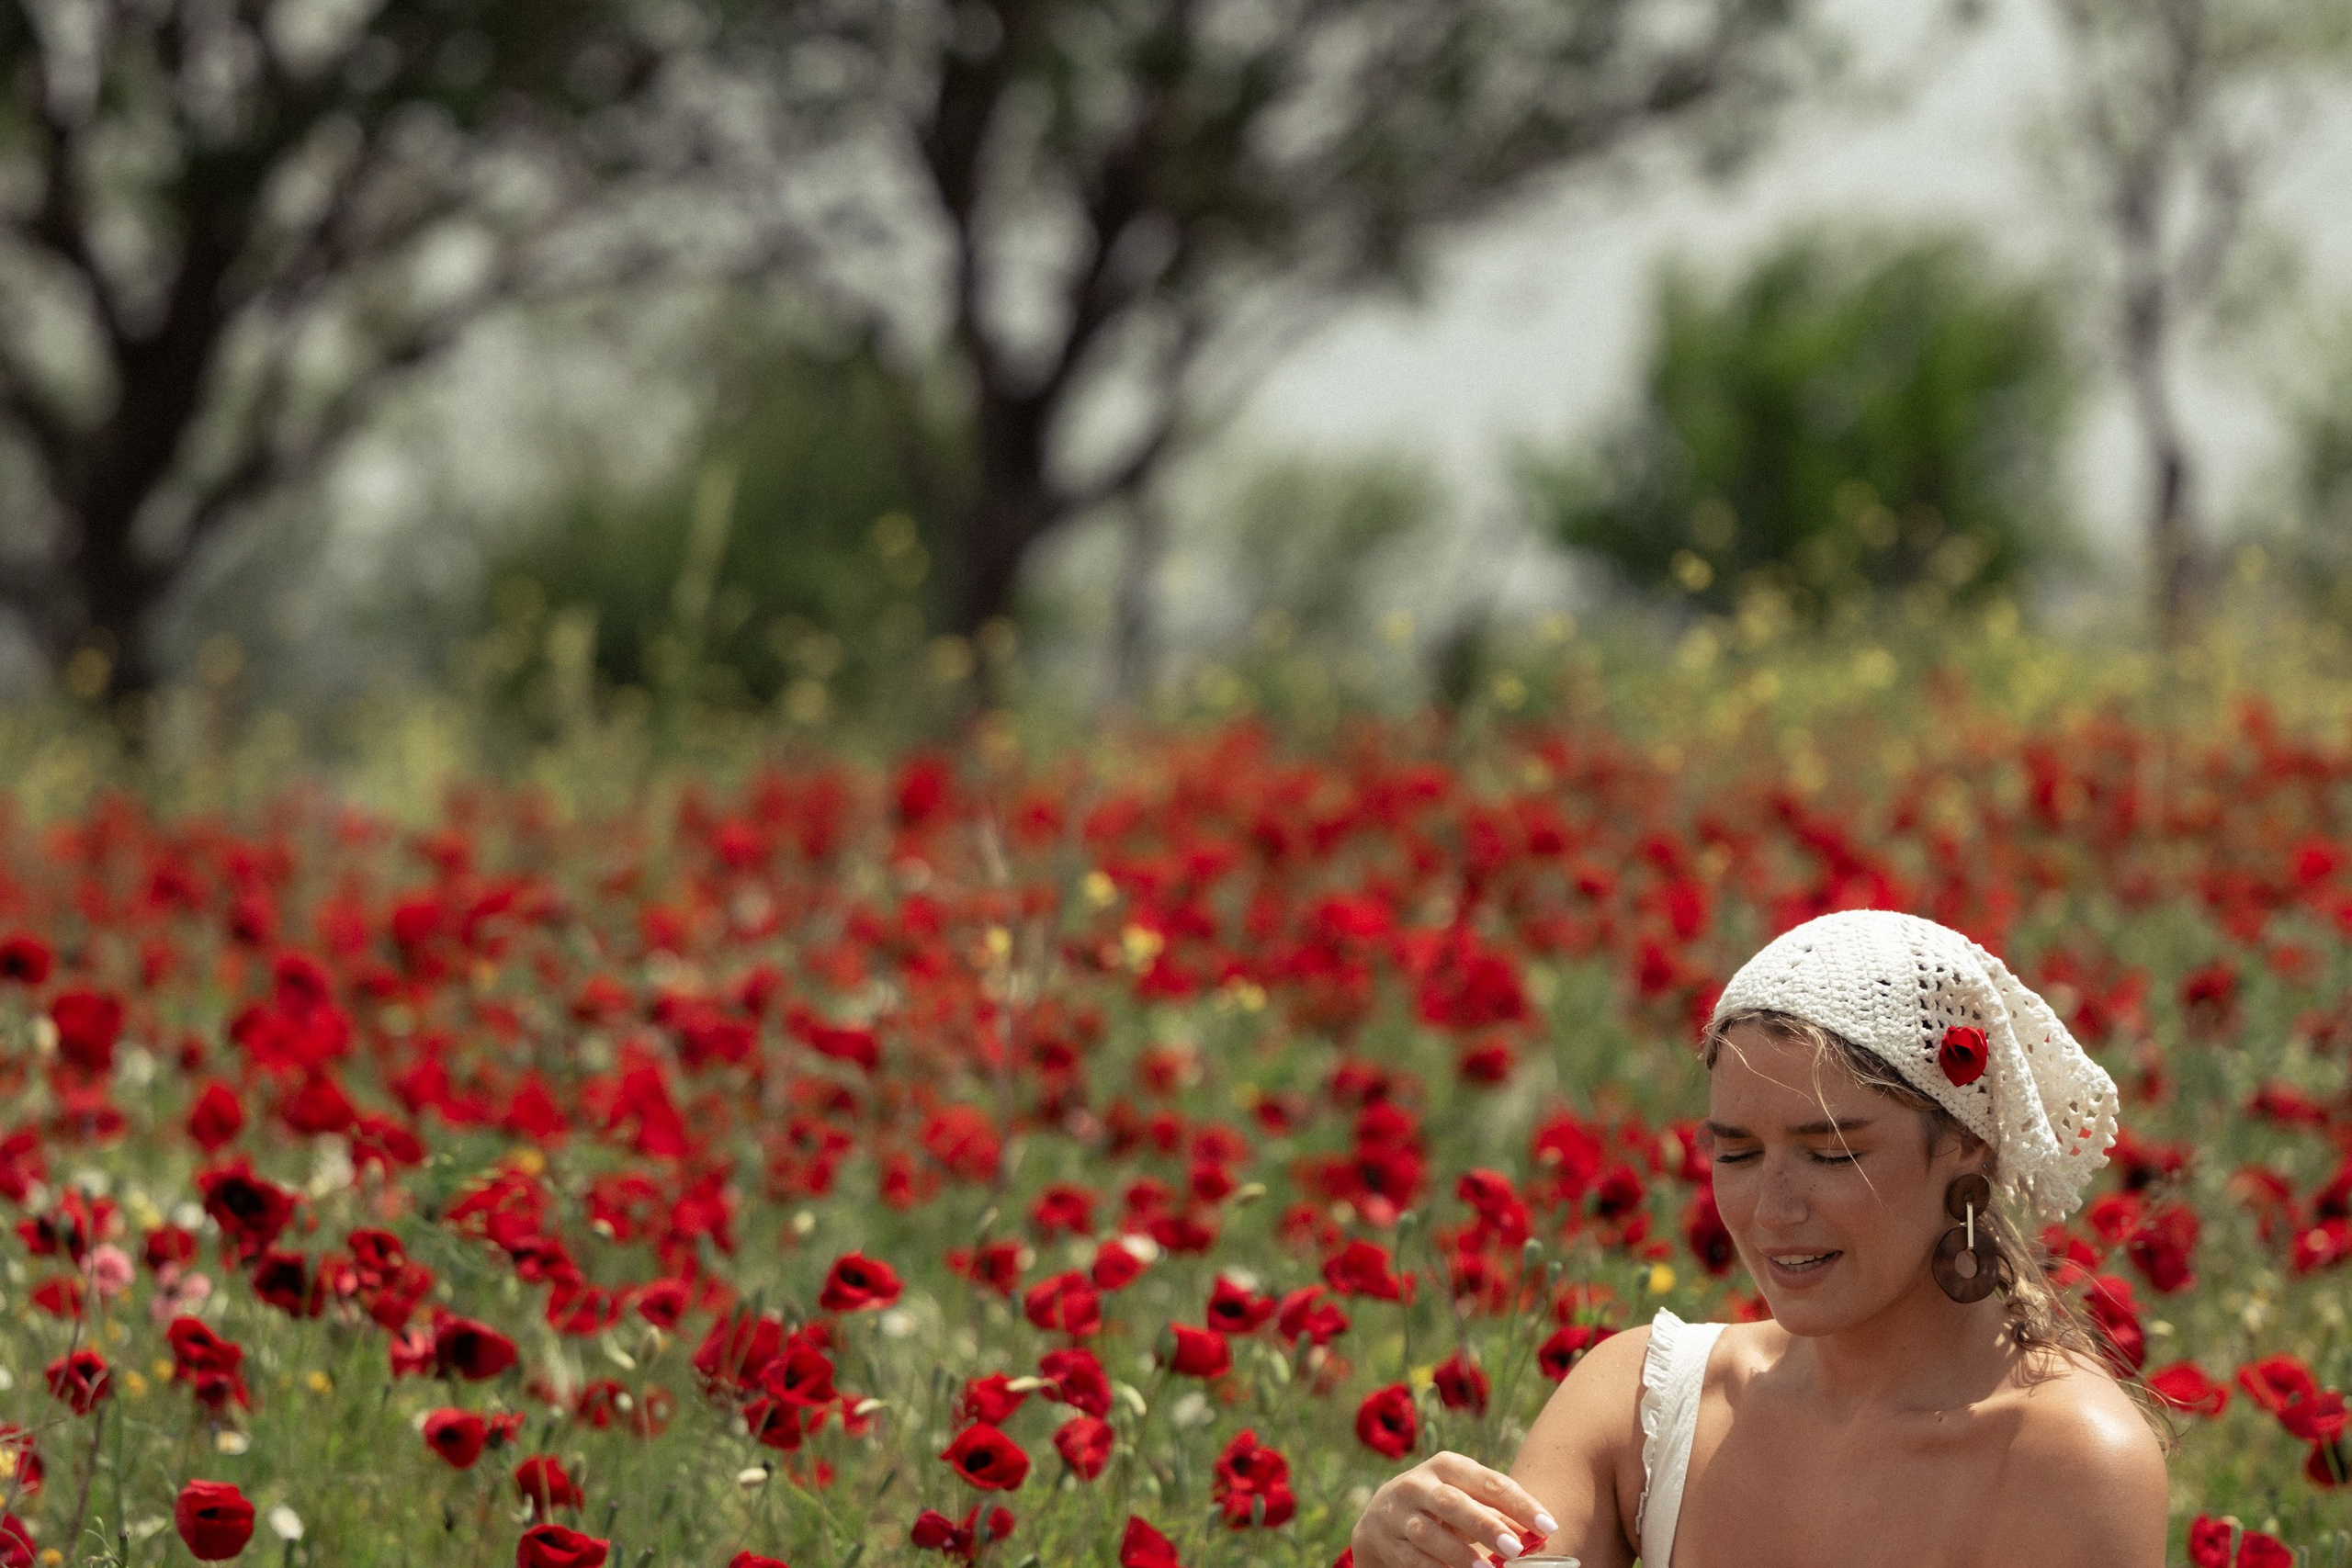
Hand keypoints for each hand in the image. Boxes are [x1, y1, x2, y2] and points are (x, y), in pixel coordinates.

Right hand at [1350, 1450, 1560, 1567]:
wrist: (1380, 1520)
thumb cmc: (1440, 1509)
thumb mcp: (1466, 1500)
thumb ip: (1500, 1514)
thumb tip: (1541, 1535)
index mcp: (1447, 1466)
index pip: (1489, 1482)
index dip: (1520, 1504)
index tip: (1548, 1526)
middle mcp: (1419, 1484)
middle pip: (1453, 1503)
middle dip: (1486, 1525)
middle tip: (1515, 1548)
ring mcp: (1398, 1513)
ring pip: (1427, 1532)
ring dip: (1458, 1552)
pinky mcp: (1386, 1541)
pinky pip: (1411, 1558)